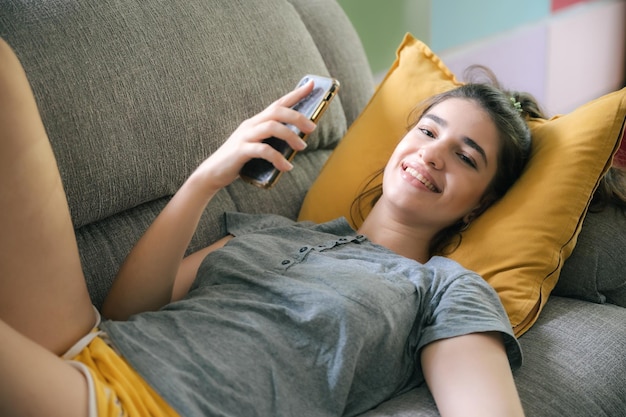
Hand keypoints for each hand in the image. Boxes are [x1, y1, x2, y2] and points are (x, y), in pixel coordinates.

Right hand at [190, 80, 317, 192]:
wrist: (213, 173)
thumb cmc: (239, 160)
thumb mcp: (258, 146)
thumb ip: (273, 142)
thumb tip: (298, 144)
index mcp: (256, 122)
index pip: (278, 103)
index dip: (295, 94)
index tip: (312, 84)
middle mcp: (251, 125)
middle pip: (277, 112)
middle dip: (297, 116)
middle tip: (312, 128)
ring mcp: (245, 136)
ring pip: (272, 127)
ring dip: (290, 136)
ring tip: (301, 147)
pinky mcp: (241, 151)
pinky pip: (263, 151)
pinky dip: (278, 158)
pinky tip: (286, 167)